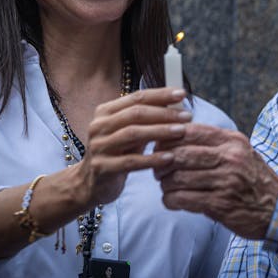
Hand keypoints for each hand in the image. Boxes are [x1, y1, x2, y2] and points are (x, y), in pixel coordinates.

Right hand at [77, 87, 191, 206]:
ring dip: (160, 131)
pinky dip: (152, 159)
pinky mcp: (102, 168)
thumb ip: (147, 118)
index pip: (137, 97)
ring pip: (133, 134)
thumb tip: (177, 103)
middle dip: (164, 113)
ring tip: (182, 132)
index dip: (161, 94)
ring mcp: (99, 147)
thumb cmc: (117, 153)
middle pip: (135, 113)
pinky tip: (170, 158)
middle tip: (187, 116)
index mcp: (105, 112)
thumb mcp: (129, 132)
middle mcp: (99, 126)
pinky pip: (131, 162)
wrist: (90, 183)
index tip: (182, 94)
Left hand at [154, 124, 277, 238]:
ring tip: (167, 187)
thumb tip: (175, 135)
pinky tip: (172, 201)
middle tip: (159, 170)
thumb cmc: (253, 178)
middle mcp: (230, 158)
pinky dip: (171, 200)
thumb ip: (213, 143)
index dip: (168, 138)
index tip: (159, 146)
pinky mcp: (221, 204)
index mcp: (232, 141)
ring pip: (178, 178)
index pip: (190, 131)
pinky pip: (184, 199)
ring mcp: (226, 181)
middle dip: (162, 163)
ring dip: (166, 184)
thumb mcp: (240, 151)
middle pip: (180, 154)